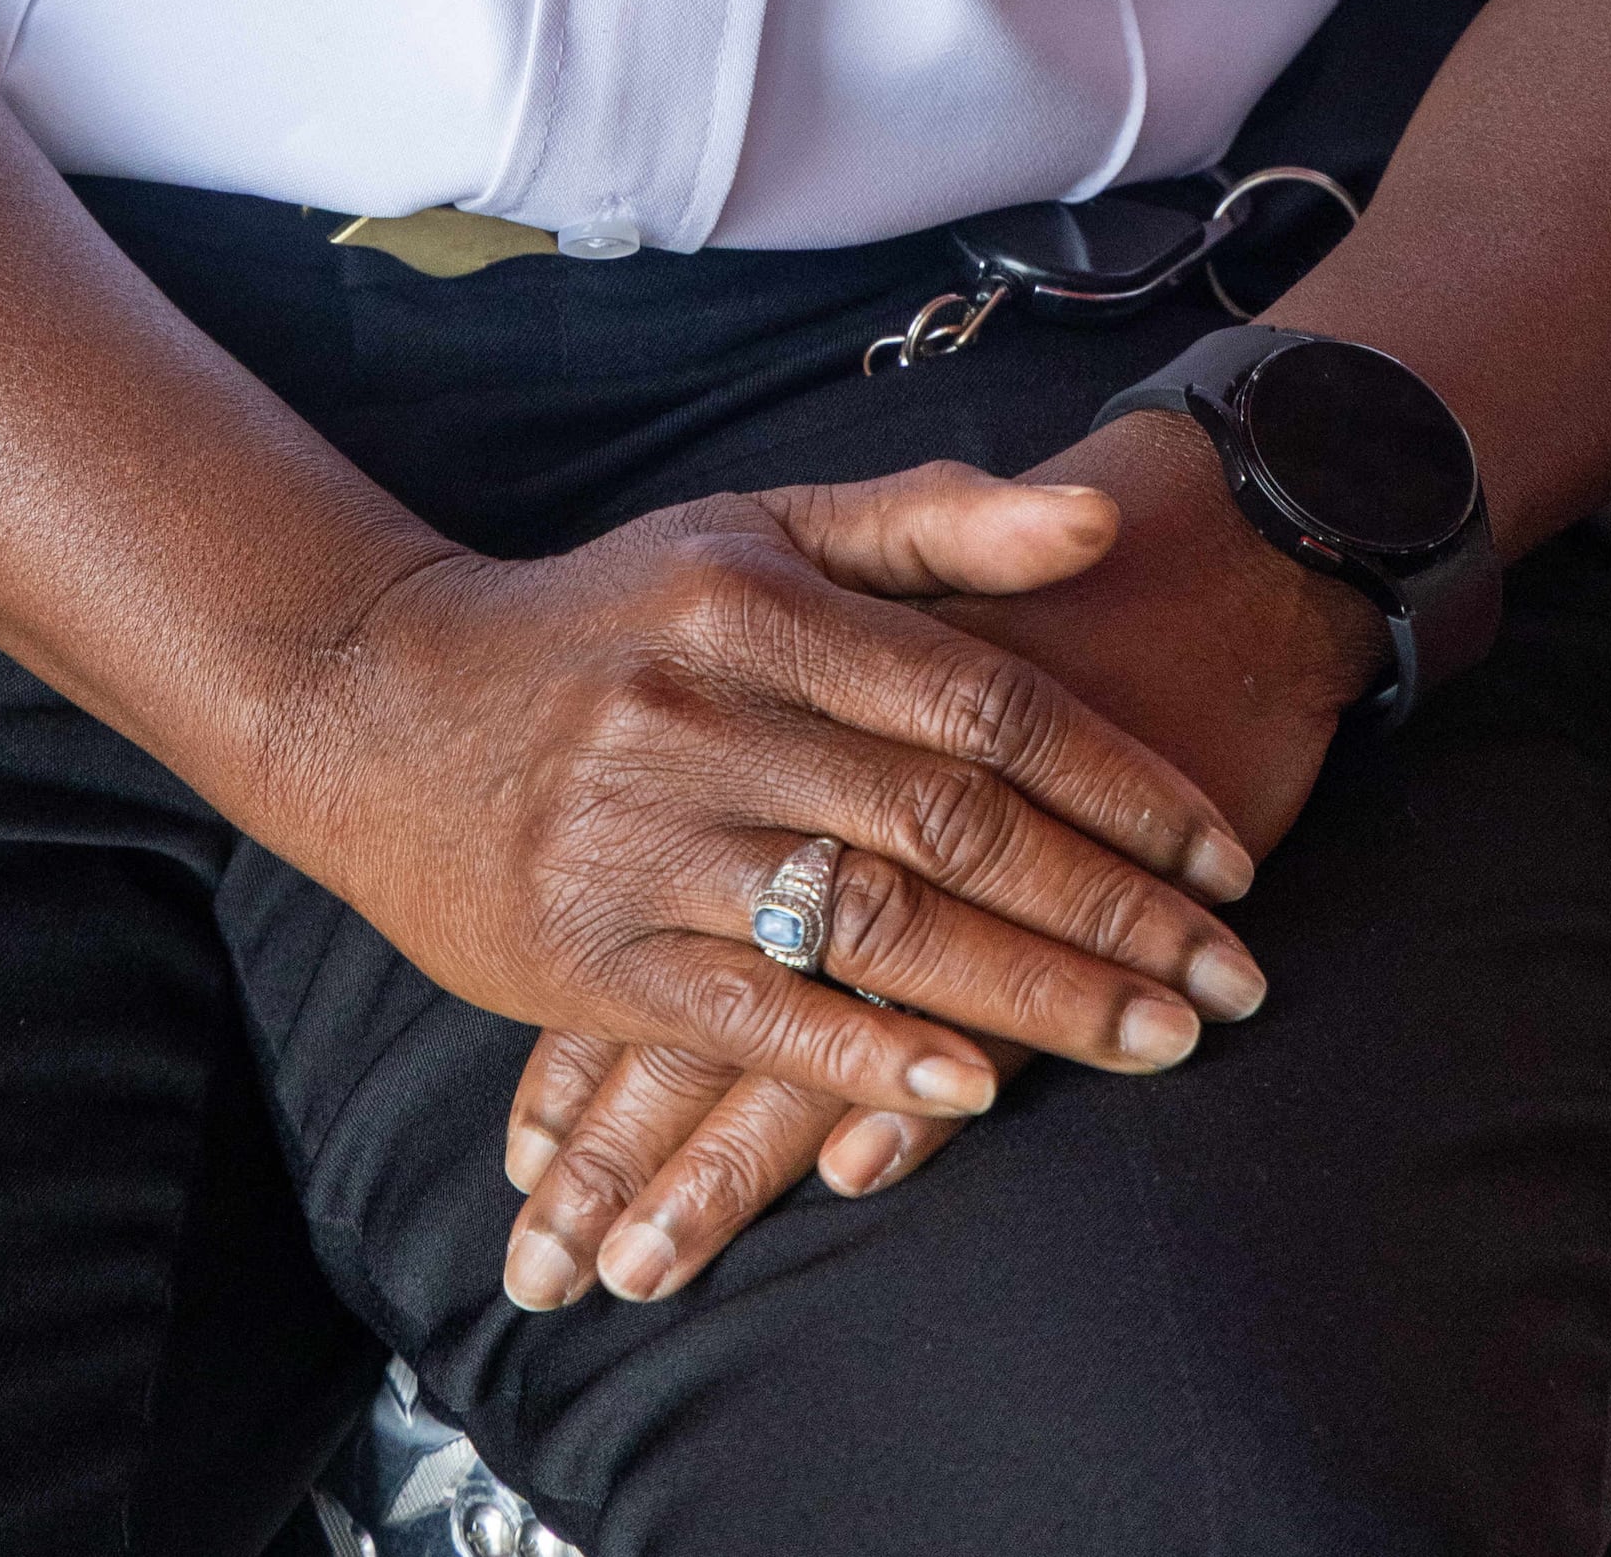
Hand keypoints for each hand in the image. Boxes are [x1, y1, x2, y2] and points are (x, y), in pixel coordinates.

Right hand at [274, 458, 1270, 1199]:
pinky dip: (872, 1062)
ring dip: (1036, 998)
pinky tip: (972, 1093)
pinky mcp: (590, 954)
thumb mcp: (750, 528)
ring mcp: (644, 839)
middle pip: (952, 824)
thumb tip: (1099, 517)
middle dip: (1115, 910)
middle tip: (1232, 980)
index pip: (981, 700)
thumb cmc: (603, 613)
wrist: (378, 701)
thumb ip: (928, 523)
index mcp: (754, 599)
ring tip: (1156, 1043)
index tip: (1224, 858)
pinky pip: (756, 1018)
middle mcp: (703, 710)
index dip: (1120, 782)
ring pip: (877, 928)